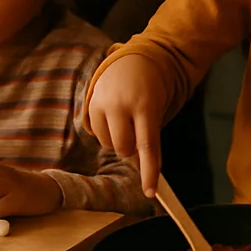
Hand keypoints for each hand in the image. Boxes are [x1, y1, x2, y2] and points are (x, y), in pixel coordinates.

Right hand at [86, 55, 170, 197]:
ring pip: (109, 144)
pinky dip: (108, 132)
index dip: (149, 172)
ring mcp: (104, 104)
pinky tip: (115, 115)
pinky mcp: (91, 104)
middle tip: (138, 132)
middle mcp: (122, 105)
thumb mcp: (159, 107)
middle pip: (124, 149)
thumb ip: (150, 135)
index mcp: (146, 106)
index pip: (148, 146)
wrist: (135, 58)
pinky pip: (98, 134)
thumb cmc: (153, 88)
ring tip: (127, 118)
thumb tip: (143, 168)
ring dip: (119, 140)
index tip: (150, 192)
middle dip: (132, 150)